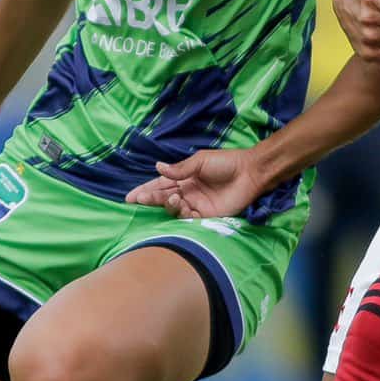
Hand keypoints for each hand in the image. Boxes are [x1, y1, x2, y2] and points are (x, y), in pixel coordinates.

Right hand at [124, 148, 269, 218]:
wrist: (250, 172)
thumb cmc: (226, 163)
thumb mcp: (200, 161)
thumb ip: (179, 169)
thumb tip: (157, 167)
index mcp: (184, 177)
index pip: (160, 184)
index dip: (145, 190)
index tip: (129, 197)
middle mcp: (187, 192)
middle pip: (163, 198)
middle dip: (150, 199)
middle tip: (138, 200)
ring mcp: (196, 204)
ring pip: (174, 208)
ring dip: (168, 204)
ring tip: (173, 197)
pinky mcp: (207, 215)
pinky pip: (189, 218)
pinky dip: (183, 213)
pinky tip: (183, 204)